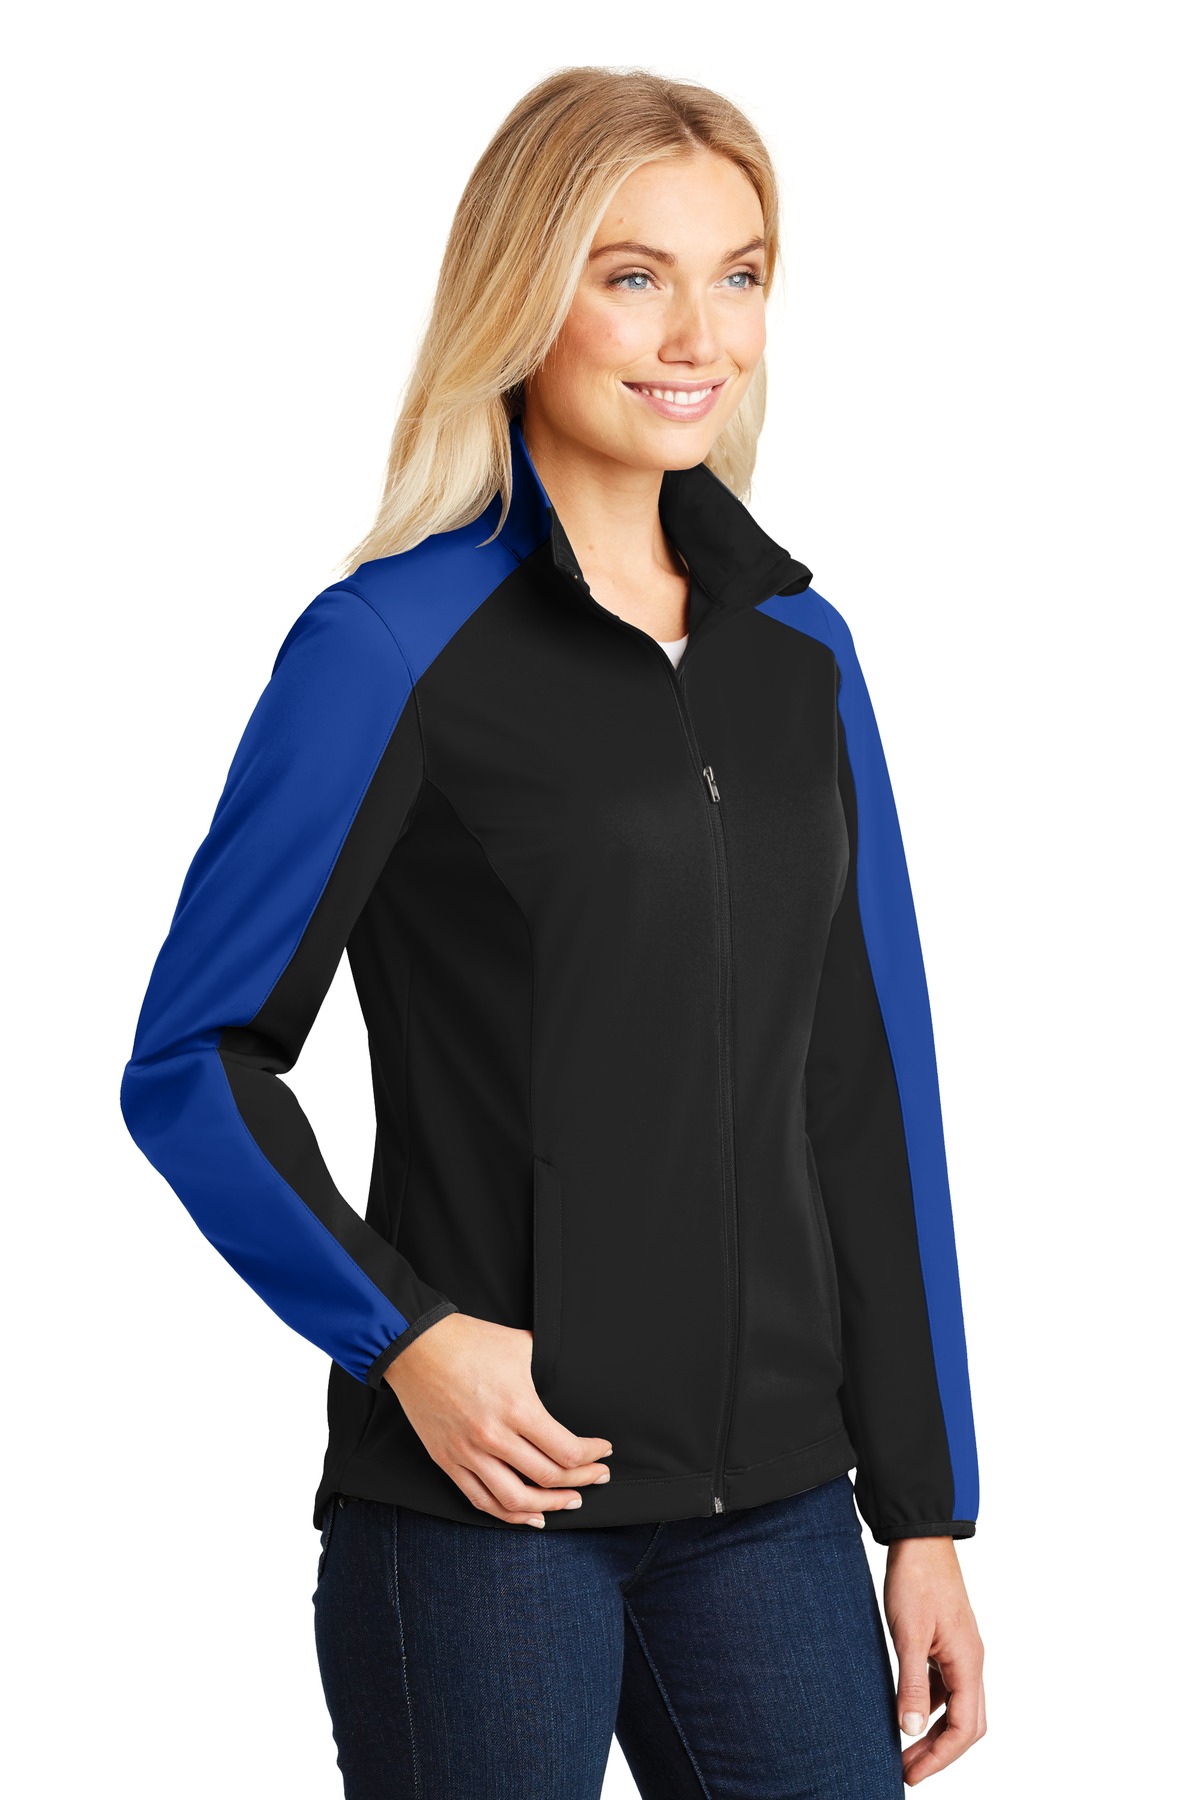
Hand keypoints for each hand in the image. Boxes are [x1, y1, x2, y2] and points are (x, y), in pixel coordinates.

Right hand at [382, 1312, 612, 1526]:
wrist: (415, 1345)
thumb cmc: (469, 1340)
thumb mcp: (520, 1345)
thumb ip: (548, 1364)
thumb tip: (571, 1370)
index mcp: (518, 1408)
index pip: (566, 1451)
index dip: (591, 1456)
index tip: (603, 1451)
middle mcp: (494, 1437)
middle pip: (548, 1478)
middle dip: (582, 1481)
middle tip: (598, 1476)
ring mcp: (468, 1453)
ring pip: (516, 1499)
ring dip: (549, 1506)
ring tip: (570, 1503)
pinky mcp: (447, 1461)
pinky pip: (481, 1500)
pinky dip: (508, 1515)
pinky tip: (529, 1516)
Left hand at [883, 1536, 985, 1784]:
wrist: (921, 1539)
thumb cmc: (916, 1581)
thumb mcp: (908, 1634)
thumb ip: (909, 1683)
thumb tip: (908, 1730)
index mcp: (968, 1663)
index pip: (963, 1728)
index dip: (940, 1758)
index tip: (912, 1774)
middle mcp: (971, 1662)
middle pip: (967, 1724)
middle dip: (939, 1752)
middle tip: (906, 1770)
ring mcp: (960, 1652)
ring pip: (956, 1706)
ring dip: (933, 1731)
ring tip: (902, 1748)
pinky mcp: (947, 1643)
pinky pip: (944, 1686)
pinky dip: (928, 1705)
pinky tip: (905, 1710)